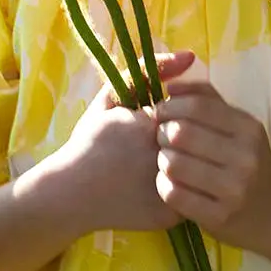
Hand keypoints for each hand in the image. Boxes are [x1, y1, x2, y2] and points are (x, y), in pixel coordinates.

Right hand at [58, 51, 194, 234]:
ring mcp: (168, 187)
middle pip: (197, 139)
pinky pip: (193, 196)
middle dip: (188, 140)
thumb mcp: (111, 97)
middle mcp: (163, 155)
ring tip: (165, 166)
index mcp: (150, 125)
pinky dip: (187, 189)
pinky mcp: (169, 215)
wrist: (69, 193)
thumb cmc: (89, 142)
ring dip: (193, 163)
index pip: (191, 112)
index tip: (156, 128)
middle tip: (159, 148)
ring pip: (200, 168)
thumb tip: (189, 56)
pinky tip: (165, 187)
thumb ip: (148, 70)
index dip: (179, 118)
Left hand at [154, 81, 270, 251]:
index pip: (198, 106)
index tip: (161, 112)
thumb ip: (208, 99)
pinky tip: (170, 182)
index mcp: (248, 129)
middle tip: (161, 138)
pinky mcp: (218, 218)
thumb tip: (171, 86)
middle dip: (161, 133)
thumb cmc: (250, 162)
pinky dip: (164, 185)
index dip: (171, 106)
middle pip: (181, 133)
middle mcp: (245, 158)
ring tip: (168, 160)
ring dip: (162, 160)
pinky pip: (173, 194)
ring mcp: (233, 190)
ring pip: (173, 164)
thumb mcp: (240, 127)